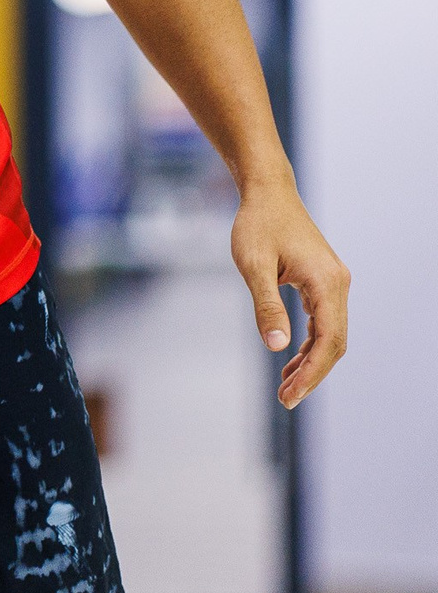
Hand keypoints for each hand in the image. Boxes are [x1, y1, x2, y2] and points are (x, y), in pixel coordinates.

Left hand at [230, 176, 349, 406]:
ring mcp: (334, 283)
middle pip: (334, 343)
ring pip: (331, 334)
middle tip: (286, 399)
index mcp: (327, 283)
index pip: (327, 341)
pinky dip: (310, 343)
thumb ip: (266, 306)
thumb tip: (276, 347)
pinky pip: (324, 321)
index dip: (312, 373)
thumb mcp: (253, 266)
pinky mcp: (324, 282)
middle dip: (312, 374)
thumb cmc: (257, 225)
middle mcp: (339, 285)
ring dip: (311, 361)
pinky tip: (290, 358)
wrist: (267, 193)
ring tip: (286, 386)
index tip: (291, 396)